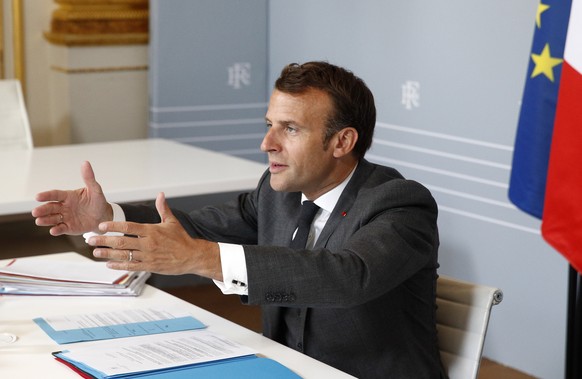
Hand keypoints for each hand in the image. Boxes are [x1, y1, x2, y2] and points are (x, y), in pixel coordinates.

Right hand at [31, 161, 112, 235]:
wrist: (103, 216)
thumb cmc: (98, 201)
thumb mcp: (95, 189)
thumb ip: (89, 178)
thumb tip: (86, 163)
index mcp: (68, 196)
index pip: (55, 194)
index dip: (46, 195)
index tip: (38, 196)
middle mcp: (64, 207)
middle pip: (50, 207)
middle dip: (42, 210)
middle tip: (35, 212)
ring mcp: (65, 217)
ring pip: (53, 218)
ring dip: (46, 220)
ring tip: (39, 221)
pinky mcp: (69, 227)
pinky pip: (61, 228)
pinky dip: (57, 230)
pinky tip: (53, 230)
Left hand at [88, 192, 222, 280]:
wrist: (192, 256)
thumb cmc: (182, 239)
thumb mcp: (172, 222)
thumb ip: (163, 208)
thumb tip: (161, 195)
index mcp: (151, 230)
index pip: (128, 227)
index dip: (113, 226)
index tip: (101, 226)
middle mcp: (148, 243)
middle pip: (121, 242)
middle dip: (104, 241)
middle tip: (91, 240)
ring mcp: (148, 256)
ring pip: (124, 255)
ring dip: (107, 254)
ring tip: (96, 252)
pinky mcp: (150, 266)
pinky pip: (131, 266)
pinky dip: (119, 265)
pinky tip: (109, 264)